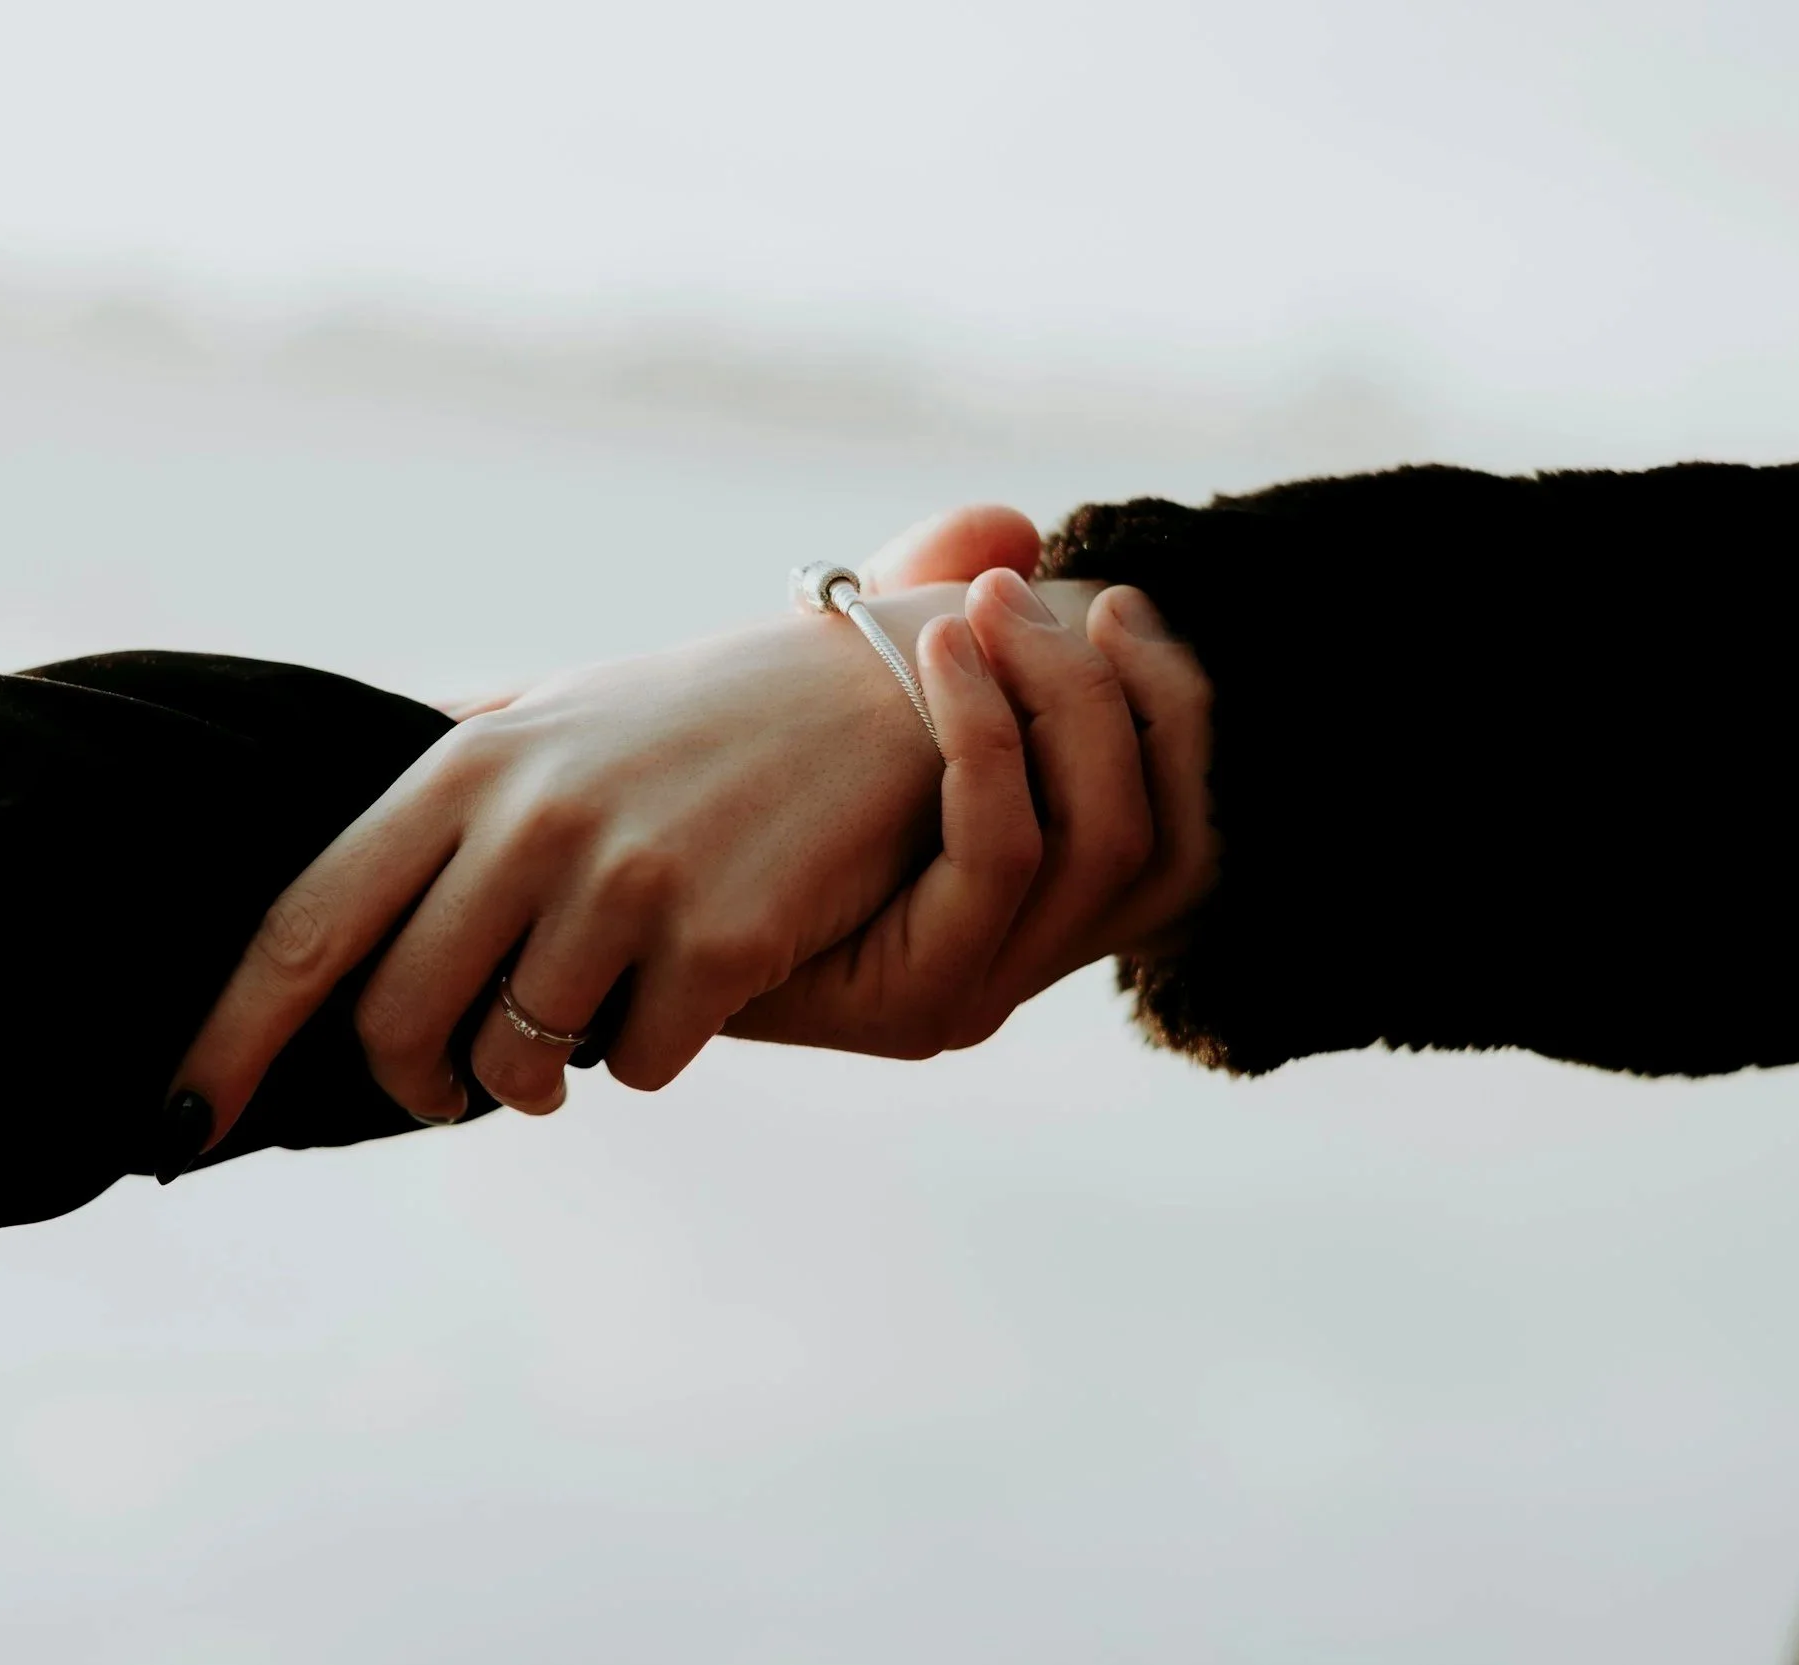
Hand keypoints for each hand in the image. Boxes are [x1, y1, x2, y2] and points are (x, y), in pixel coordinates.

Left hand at [170, 570, 990, 1145]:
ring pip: (520, 1062)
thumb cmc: (688, 723)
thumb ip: (440, 790)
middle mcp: (530, 820)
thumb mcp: (546, 722)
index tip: (174, 1124)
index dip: (229, 1037)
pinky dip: (649, 1050)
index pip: (307, 926)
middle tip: (453, 1084)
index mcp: (466, 767)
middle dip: (416, 1081)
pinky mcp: (722, 939)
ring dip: (539, 1076)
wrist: (873, 696)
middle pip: (400, 1021)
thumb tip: (319, 877)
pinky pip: (638, 1065)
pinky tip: (687, 984)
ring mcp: (627, 881)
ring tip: (583, 1022)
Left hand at [728, 565, 1216, 1053]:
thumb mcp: (848, 687)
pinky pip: (1000, 859)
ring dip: (1055, 700)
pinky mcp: (917, 1004)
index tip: (1112, 602)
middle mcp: (1032, 954)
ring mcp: (983, 987)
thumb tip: (1012, 526)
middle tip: (1024, 596)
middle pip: (1168, 836)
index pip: (1187, 822)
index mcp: (1041, 896)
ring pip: (1101, 841)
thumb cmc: (730, 785)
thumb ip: (927, 607)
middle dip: (1120, 694)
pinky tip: (936, 657)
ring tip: (973, 607)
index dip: (1177, 710)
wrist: (611, 895)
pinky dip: (986, 744)